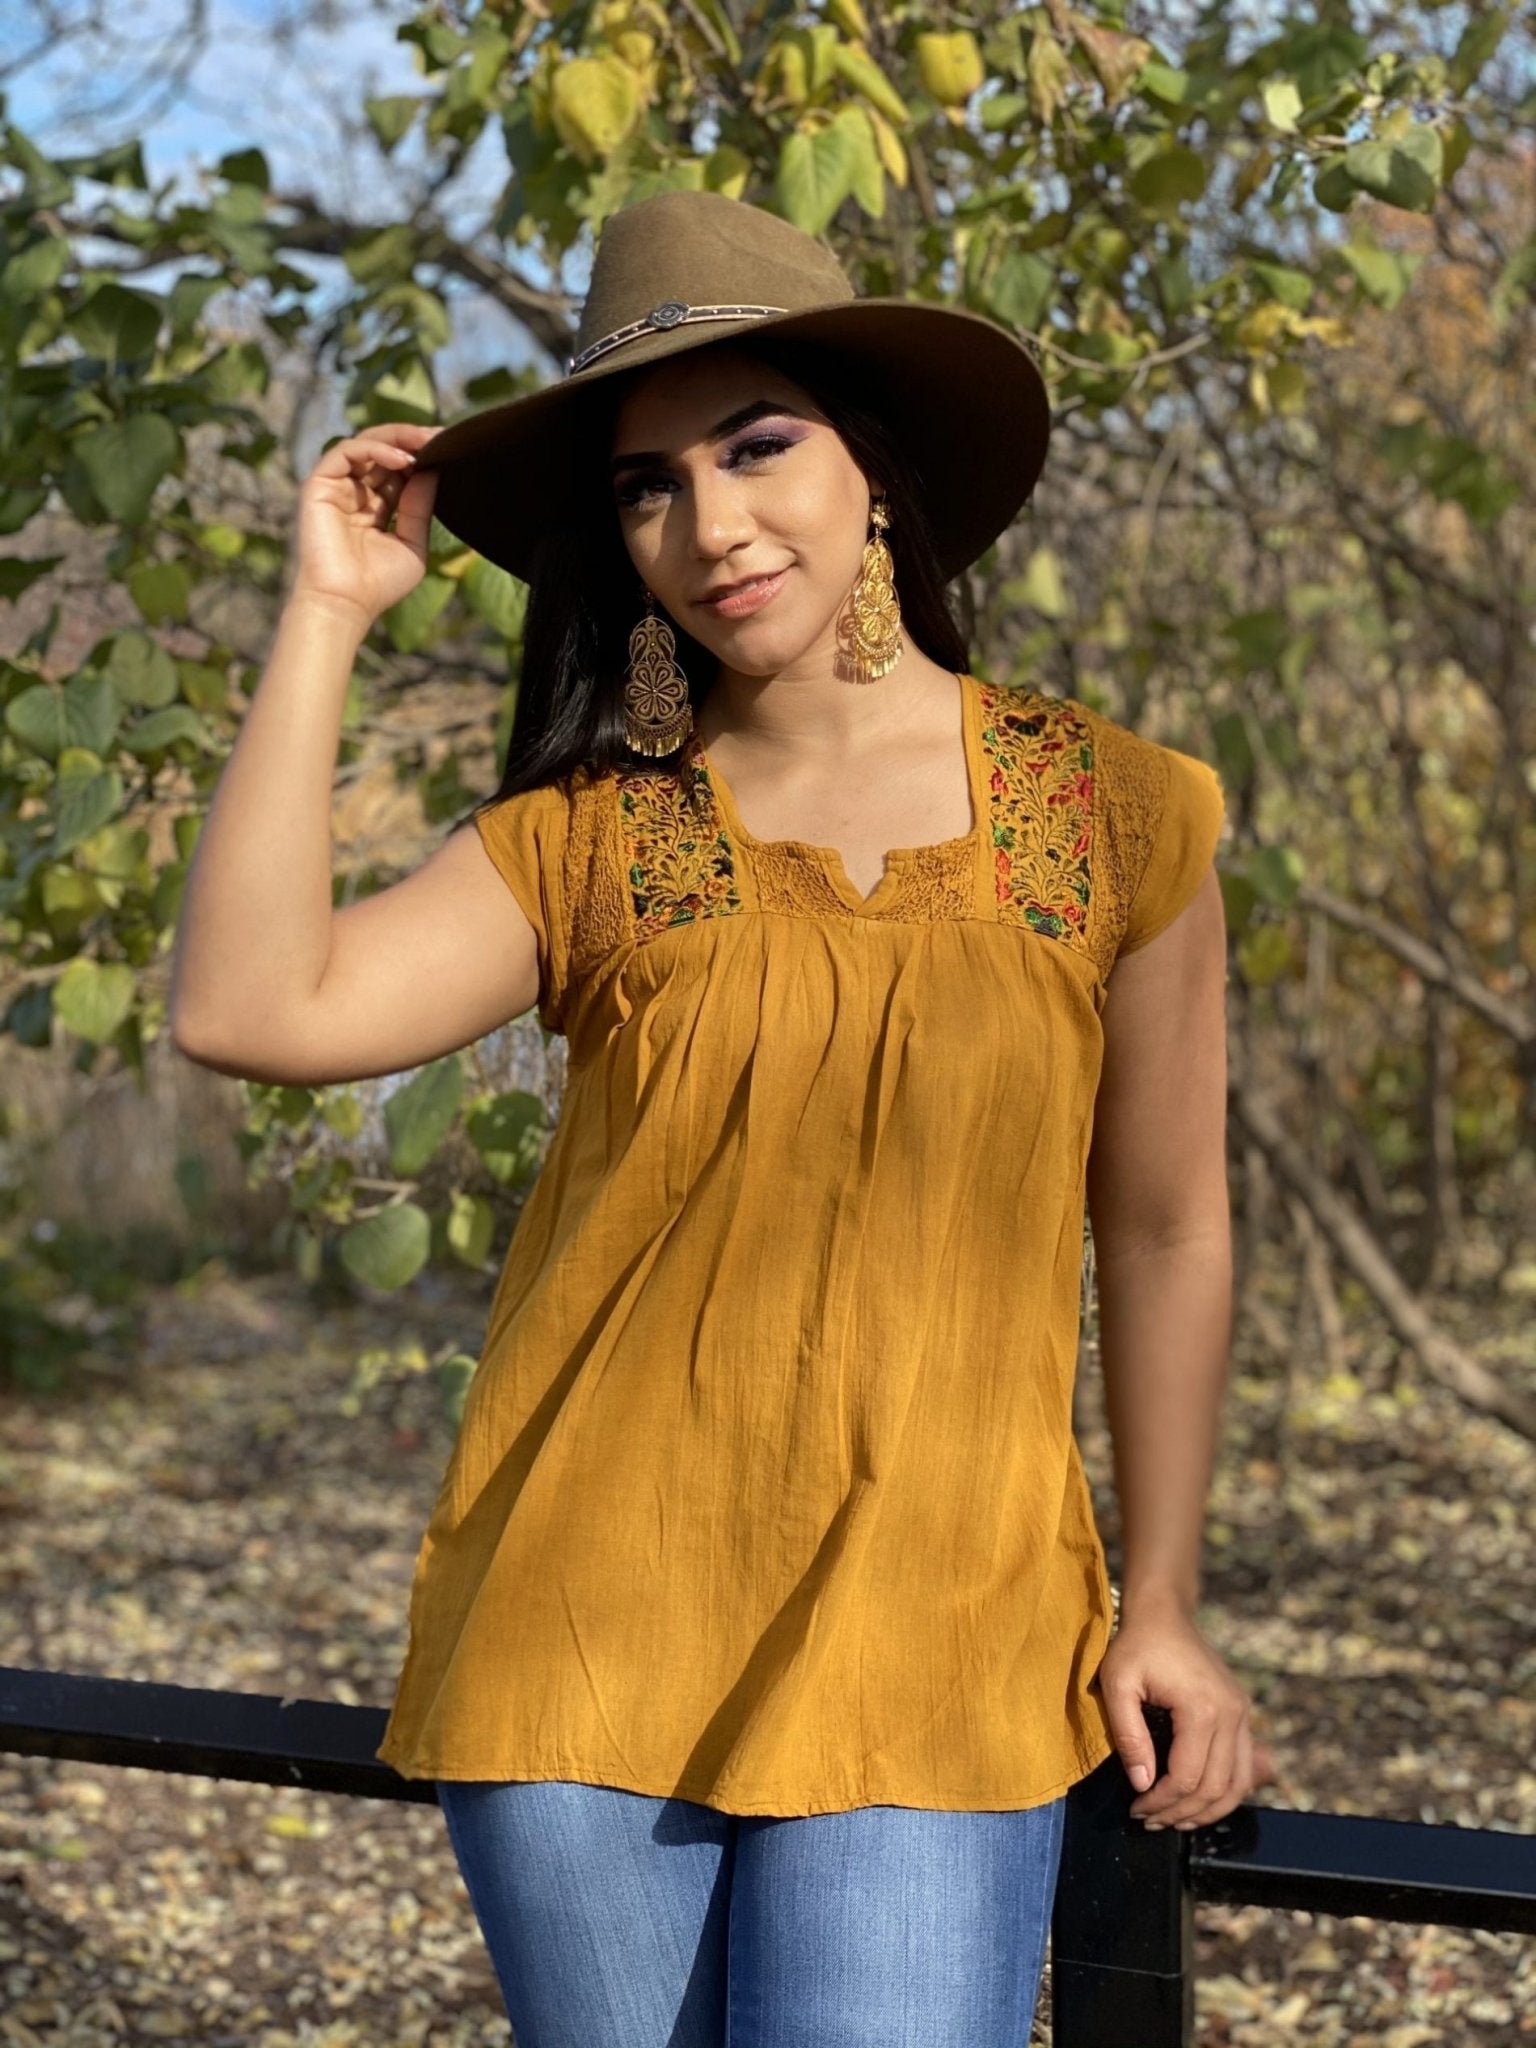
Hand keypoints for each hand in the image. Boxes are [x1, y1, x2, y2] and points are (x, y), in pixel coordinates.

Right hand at [290, 421, 443, 626]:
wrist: (347, 603)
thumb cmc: (379, 584)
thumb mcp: (412, 543)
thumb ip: (420, 507)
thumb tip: (433, 471)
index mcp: (376, 507)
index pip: (398, 470)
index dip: (421, 456)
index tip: (448, 447)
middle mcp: (355, 494)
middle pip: (383, 451)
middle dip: (412, 440)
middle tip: (439, 437)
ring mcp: (337, 488)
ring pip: (365, 444)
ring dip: (397, 438)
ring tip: (424, 442)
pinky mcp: (319, 485)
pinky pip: (346, 451)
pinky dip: (375, 448)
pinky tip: (402, 459)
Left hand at [1098, 1598, 1276, 1830]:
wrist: (1165, 1613)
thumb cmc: (1136, 1646)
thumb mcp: (1117, 1683)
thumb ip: (1128, 1736)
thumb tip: (1142, 1785)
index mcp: (1203, 1708)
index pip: (1187, 1777)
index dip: (1161, 1802)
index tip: (1136, 1809)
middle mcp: (1232, 1714)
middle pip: (1215, 1788)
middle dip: (1181, 1813)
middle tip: (1150, 1821)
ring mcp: (1242, 1714)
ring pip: (1237, 1784)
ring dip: (1208, 1811)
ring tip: (1174, 1821)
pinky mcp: (1242, 1713)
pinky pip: (1243, 1767)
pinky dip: (1225, 1793)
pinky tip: (1197, 1802)